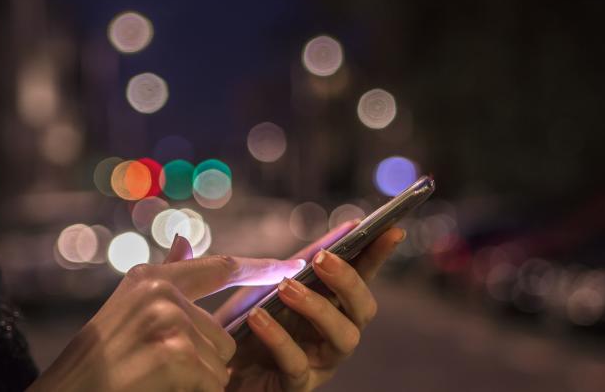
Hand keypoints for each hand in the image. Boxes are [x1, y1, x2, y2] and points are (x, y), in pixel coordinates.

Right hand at [28, 243, 305, 391]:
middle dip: (204, 362)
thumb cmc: (99, 362)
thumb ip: (166, 277)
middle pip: (223, 333)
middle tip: (158, 371)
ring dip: (197, 382)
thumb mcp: (129, 310)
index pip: (221, 266)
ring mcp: (168, 319)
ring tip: (156, 381)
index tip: (296, 264)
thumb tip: (185, 240)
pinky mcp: (175, 352)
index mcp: (151, 277)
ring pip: (221, 360)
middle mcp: (160, 290)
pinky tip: (160, 390)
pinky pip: (213, 382)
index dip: (262, 268)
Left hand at [216, 221, 405, 390]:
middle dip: (348, 281)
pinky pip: (296, 363)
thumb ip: (304, 260)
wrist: (213, 363)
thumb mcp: (272, 283)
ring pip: (344, 337)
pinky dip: (278, 337)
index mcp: (334, 307)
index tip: (391, 229)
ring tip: (286, 287)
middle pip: (364, 310)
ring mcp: (321, 364)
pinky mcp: (296, 386)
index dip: (379, 254)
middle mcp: (336, 336)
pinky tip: (258, 317)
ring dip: (318, 308)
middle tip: (322, 259)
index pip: (364, 277)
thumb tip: (345, 228)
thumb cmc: (251, 320)